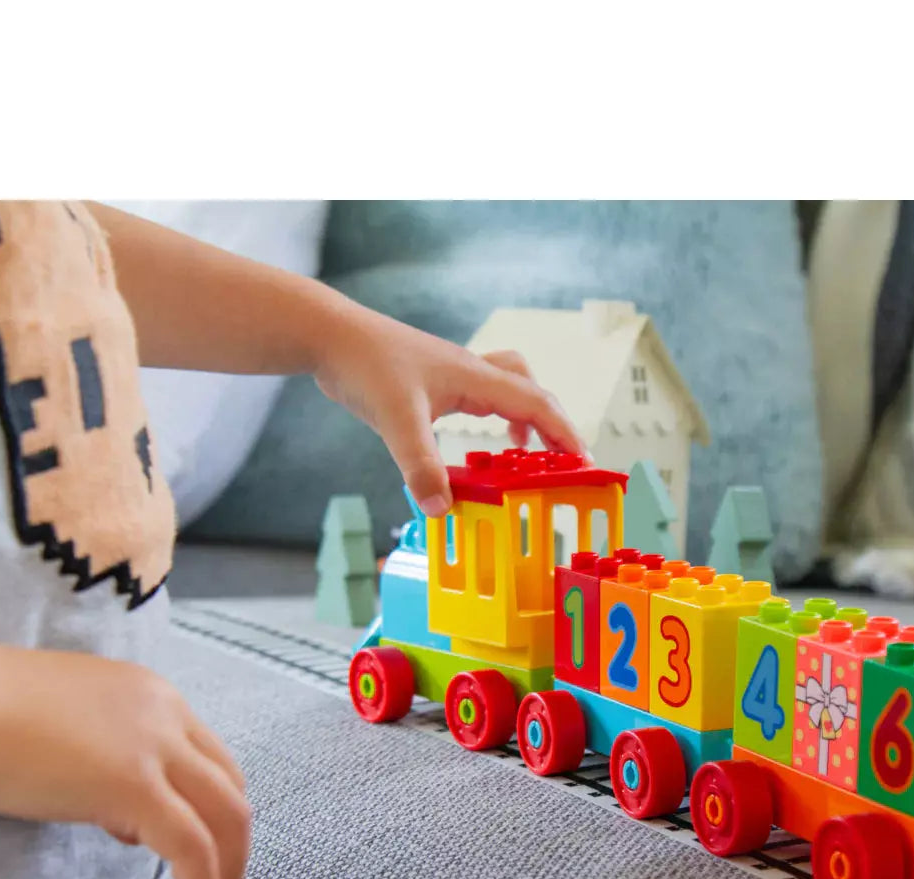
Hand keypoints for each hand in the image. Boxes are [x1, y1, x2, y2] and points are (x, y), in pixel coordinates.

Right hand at [0, 630, 249, 878]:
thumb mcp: (76, 723)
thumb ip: (112, 758)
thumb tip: (123, 814)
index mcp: (154, 697)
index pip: (211, 757)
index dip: (214, 808)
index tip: (205, 843)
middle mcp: (166, 714)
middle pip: (231, 785)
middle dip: (236, 843)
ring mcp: (153, 746)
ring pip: (226, 814)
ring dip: (228, 868)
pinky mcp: (132, 783)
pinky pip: (191, 842)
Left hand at [313, 303, 587, 516]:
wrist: (329, 334)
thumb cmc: (365, 365)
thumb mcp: (396, 422)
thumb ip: (420, 466)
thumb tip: (441, 509)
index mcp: (476, 377)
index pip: (537, 404)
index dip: (565, 434)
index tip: (585, 462)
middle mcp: (472, 371)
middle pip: (531, 391)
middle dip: (553, 426)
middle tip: (564, 461)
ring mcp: (453, 373)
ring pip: (508, 387)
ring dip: (524, 415)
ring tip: (522, 451)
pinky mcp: (433, 379)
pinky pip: (480, 393)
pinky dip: (491, 414)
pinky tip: (472, 438)